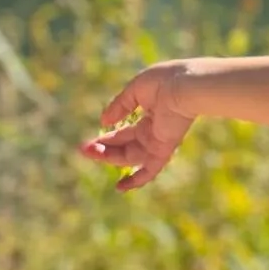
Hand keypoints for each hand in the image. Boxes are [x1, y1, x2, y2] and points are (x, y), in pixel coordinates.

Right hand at [82, 60, 198, 190]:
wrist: (185, 85)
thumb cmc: (163, 82)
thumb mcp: (136, 90)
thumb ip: (120, 105)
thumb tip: (104, 121)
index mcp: (149, 116)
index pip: (124, 133)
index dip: (107, 139)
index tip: (89, 143)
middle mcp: (153, 132)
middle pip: (125, 147)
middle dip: (104, 149)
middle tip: (83, 150)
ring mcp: (158, 142)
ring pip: (130, 157)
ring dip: (109, 157)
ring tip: (90, 153)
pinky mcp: (163, 149)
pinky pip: (150, 170)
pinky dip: (136, 180)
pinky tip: (120, 187)